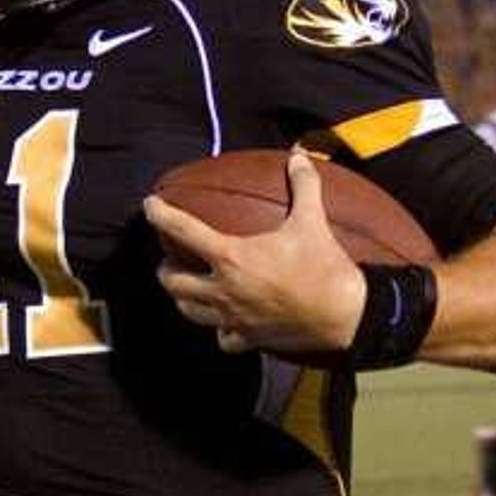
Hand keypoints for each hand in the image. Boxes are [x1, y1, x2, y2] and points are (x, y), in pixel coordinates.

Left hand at [141, 146, 366, 355]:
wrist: (345, 316)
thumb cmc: (324, 267)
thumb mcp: (312, 220)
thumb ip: (303, 185)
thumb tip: (298, 155)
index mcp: (231, 256)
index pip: (183, 231)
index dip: (160, 215)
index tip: (150, 206)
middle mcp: (223, 290)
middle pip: (173, 281)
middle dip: (165, 268)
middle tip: (170, 258)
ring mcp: (232, 318)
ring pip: (189, 311)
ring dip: (182, 298)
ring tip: (186, 288)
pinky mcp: (248, 339)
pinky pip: (221, 338)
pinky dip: (218, 329)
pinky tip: (224, 322)